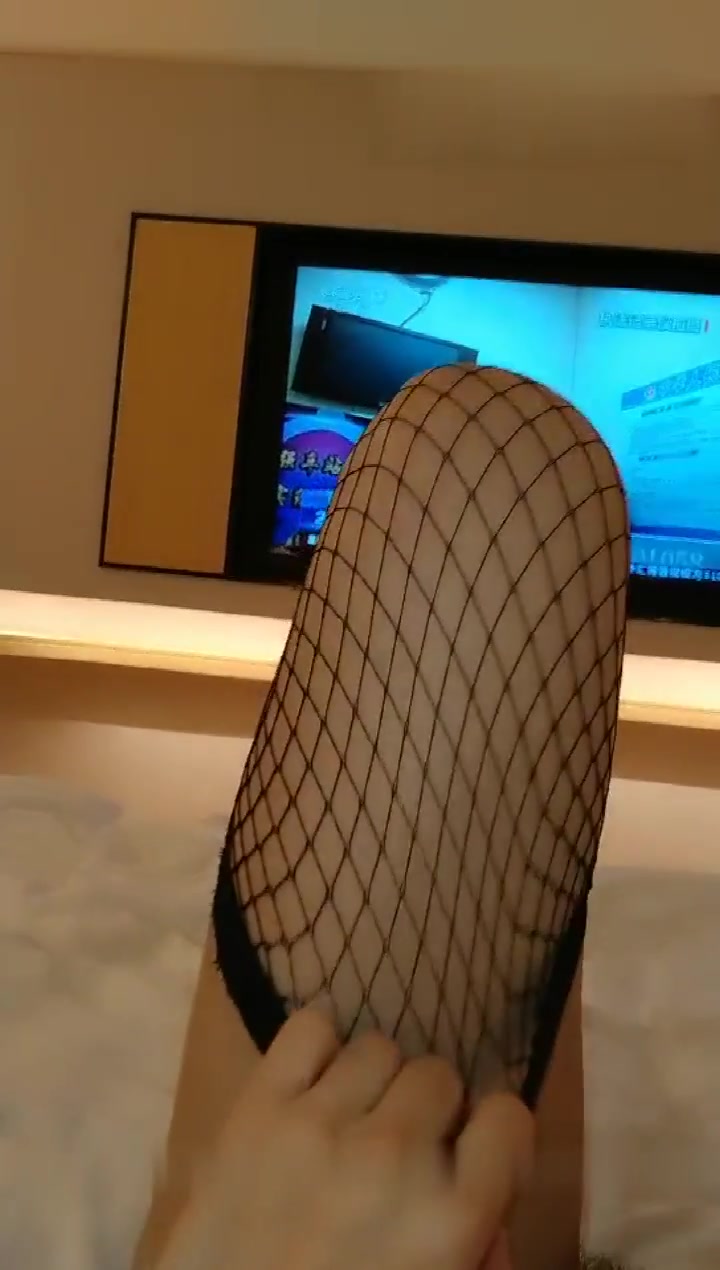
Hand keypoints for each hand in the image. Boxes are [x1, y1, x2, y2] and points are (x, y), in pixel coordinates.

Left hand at [158, 1009, 533, 1269]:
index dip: (491, 1139)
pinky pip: (310, 1029)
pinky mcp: (256, 1109)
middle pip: (438, 1076)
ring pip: (378, 1048)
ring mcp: (321, 1125)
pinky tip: (309, 1095)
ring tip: (346, 1128)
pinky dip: (316, 1053)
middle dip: (426, 1114)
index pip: (509, 1119)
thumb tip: (486, 1200)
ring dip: (371, 1086)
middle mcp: (396, 1155)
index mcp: (452, 1220)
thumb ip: (477, 1245)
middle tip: (395, 1156)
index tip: (469, 1161)